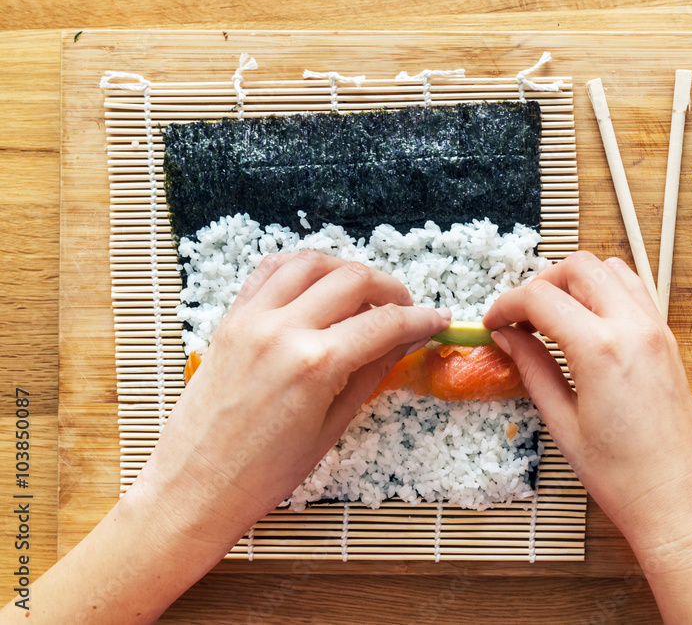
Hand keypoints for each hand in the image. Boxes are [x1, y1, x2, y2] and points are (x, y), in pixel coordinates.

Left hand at [135, 250, 450, 546]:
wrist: (196, 486)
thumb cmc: (265, 472)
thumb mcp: (332, 426)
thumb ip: (373, 372)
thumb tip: (407, 340)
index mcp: (315, 364)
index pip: (385, 323)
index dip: (420, 319)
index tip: (437, 320)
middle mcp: (283, 330)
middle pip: (353, 279)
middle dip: (390, 289)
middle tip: (405, 310)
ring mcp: (252, 319)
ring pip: (312, 263)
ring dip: (346, 270)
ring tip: (362, 295)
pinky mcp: (231, 319)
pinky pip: (269, 271)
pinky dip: (300, 267)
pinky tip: (317, 285)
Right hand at [484, 251, 691, 622]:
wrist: (679, 500)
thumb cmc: (622, 475)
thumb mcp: (562, 423)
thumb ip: (532, 368)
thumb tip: (507, 338)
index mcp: (600, 348)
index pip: (540, 298)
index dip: (507, 304)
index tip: (493, 322)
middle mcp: (633, 327)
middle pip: (577, 267)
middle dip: (540, 283)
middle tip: (520, 317)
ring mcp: (656, 329)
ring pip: (610, 268)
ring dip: (575, 281)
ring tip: (552, 317)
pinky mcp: (668, 339)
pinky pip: (634, 290)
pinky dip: (605, 290)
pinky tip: (586, 322)